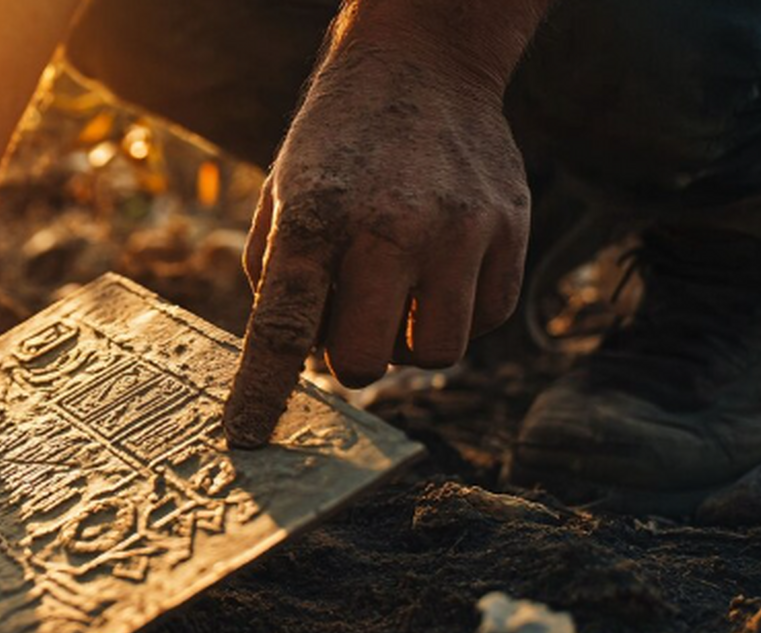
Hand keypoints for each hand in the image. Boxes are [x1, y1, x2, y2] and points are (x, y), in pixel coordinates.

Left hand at [223, 37, 530, 447]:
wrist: (424, 65)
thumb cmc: (338, 144)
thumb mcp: (281, 193)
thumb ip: (277, 277)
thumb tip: (293, 362)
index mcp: (314, 215)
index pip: (281, 327)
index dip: (264, 393)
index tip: (250, 439)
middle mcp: (389, 226)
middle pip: (364, 362)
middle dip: (350, 359)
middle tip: (349, 324)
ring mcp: (459, 228)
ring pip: (435, 354)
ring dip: (408, 341)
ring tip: (398, 292)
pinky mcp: (511, 227)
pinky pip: (485, 320)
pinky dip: (457, 313)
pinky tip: (440, 269)